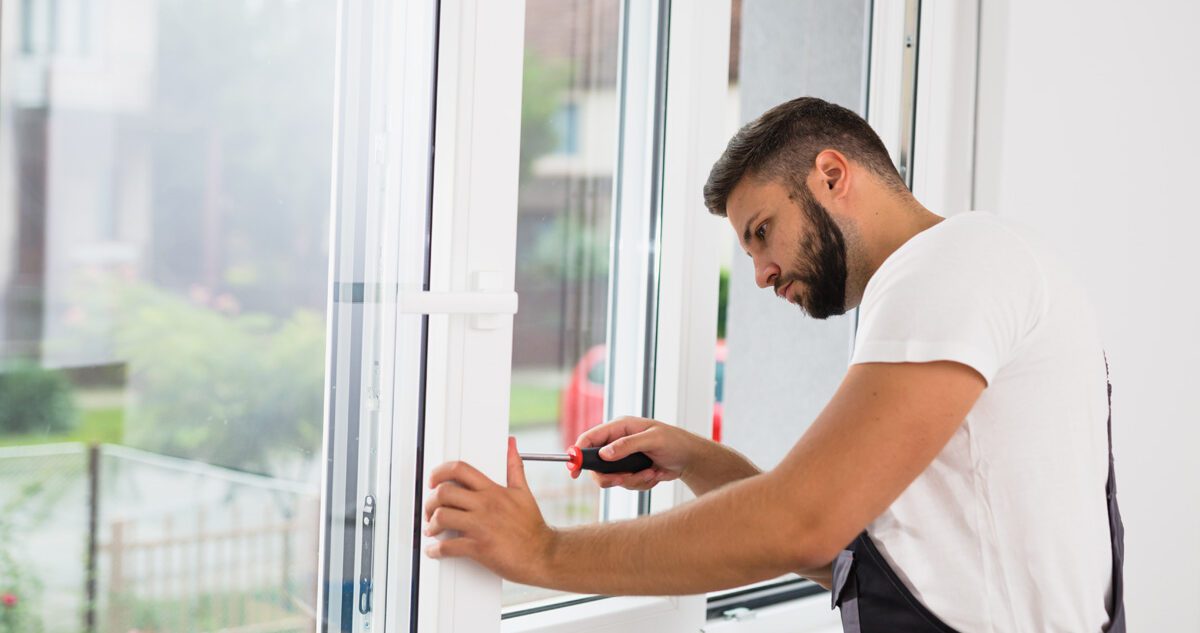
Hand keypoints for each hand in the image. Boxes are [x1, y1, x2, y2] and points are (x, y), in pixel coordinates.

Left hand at [423, 437, 556, 585]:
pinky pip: (448, 546)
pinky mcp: (479, 548)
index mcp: (493, 490)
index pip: (459, 470)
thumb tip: (511, 444)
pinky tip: (434, 550)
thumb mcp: (523, 492)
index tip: (433, 480)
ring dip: (431, 524)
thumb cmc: (532, 526)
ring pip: (442, 517)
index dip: (440, 472)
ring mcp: (481, 526)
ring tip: (432, 529)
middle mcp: (485, 505)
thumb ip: (514, 466)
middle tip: (430, 509)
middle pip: (444, 493)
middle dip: (430, 501)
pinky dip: (435, 550)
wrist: (543, 554)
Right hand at [574, 416, 701, 490]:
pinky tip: (654, 473)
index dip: (578, 453)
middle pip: (596, 465)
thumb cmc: (674, 442)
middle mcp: (617, 443)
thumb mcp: (653, 439)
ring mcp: (622, 459)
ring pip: (611, 478)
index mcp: (619, 427)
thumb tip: (604, 453)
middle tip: (625, 479)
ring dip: (632, 479)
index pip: (590, 438)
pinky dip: (641, 483)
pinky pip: (625, 484)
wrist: (688, 459)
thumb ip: (627, 445)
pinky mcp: (630, 472)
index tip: (573, 470)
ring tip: (651, 471)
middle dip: (611, 476)